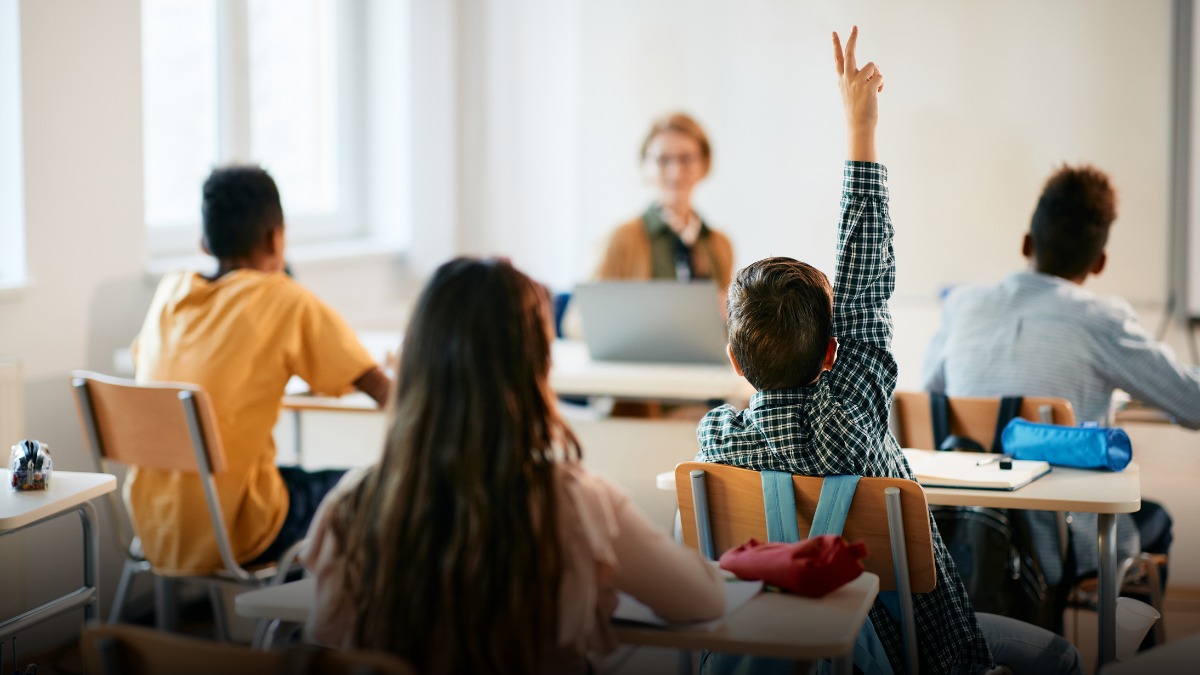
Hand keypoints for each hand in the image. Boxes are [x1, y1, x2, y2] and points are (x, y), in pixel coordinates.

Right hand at [833, 26, 882, 161]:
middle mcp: (847, 79)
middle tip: (854, 26)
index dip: (836, 45)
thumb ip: (859, 79)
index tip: (834, 33)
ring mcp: (857, 82)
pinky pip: (880, 76)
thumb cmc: (857, 112)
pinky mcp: (868, 86)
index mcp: (842, 80)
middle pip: (850, 52)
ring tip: (873, 90)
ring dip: (877, 76)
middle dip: (852, 38)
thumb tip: (875, 67)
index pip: (838, 59)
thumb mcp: (852, 94)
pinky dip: (881, 84)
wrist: (859, 127)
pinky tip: (877, 94)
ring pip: (873, 66)